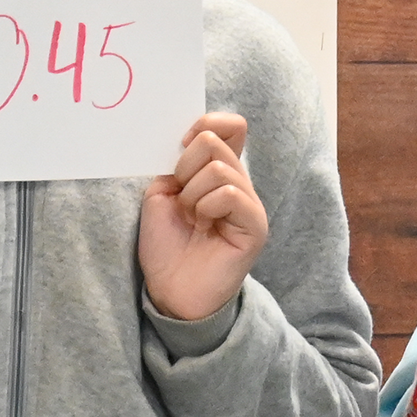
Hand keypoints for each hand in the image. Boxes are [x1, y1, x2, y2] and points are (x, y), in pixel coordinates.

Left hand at [139, 113, 268, 320]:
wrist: (171, 291)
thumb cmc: (166, 247)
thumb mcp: (161, 195)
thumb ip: (175, 164)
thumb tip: (189, 138)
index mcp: (219, 173)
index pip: (230, 126)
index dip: (204, 125)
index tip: (179, 147)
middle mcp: (240, 184)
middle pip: (215, 141)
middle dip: (185, 167)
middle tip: (181, 199)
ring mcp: (250, 204)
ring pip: (219, 168)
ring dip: (192, 193)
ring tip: (191, 218)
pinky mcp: (255, 225)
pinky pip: (230, 193)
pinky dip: (206, 206)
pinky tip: (203, 226)